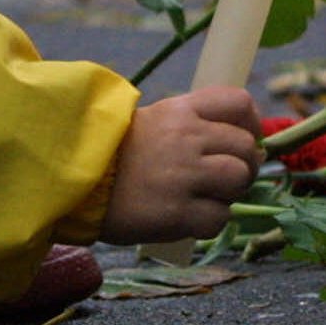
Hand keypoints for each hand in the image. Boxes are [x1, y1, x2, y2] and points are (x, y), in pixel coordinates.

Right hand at [98, 87, 262, 244]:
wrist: (74, 178)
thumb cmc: (113, 152)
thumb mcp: (153, 121)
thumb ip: (192, 125)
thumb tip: (237, 144)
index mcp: (181, 110)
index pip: (239, 103)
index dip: (251, 123)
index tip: (246, 139)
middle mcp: (187, 138)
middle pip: (246, 147)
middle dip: (244, 166)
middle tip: (225, 179)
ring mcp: (183, 175)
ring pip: (239, 179)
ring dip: (231, 193)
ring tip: (209, 198)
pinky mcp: (177, 213)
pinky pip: (219, 218)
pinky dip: (211, 221)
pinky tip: (190, 218)